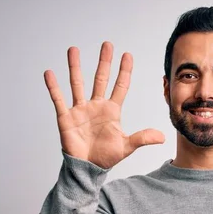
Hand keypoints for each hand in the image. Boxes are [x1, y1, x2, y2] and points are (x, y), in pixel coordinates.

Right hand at [44, 41, 164, 168]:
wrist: (88, 168)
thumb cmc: (106, 157)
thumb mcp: (126, 146)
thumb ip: (142, 138)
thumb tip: (162, 137)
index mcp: (111, 110)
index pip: (120, 86)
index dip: (124, 71)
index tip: (127, 55)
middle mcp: (96, 106)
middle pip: (100, 79)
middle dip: (104, 62)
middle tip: (107, 45)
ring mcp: (80, 110)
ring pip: (77, 84)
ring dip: (75, 67)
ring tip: (74, 49)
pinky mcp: (66, 118)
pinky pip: (58, 99)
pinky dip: (53, 87)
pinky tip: (49, 73)